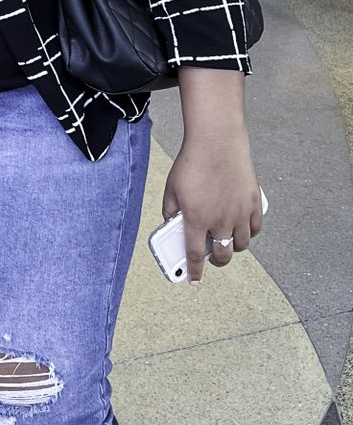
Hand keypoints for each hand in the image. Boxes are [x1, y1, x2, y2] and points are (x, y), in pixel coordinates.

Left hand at [165, 69, 262, 284]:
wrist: (216, 143)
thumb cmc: (191, 163)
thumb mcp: (171, 188)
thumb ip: (170, 209)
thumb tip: (173, 222)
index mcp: (195, 219)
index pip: (194, 254)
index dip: (194, 272)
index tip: (192, 281)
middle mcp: (219, 221)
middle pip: (222, 254)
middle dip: (216, 260)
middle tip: (211, 256)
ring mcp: (239, 214)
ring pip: (241, 245)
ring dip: (232, 247)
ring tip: (226, 242)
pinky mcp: (253, 204)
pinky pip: (255, 229)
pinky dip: (249, 233)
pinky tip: (242, 229)